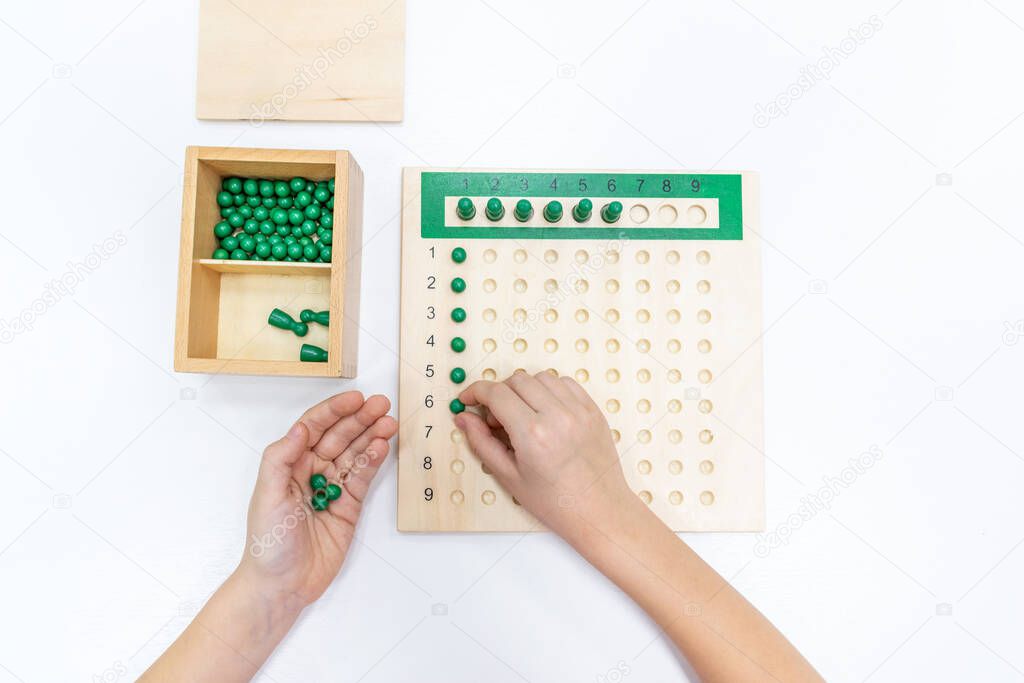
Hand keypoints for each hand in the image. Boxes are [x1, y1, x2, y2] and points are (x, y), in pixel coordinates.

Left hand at [237, 392, 397, 609]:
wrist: (282, 585)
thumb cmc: (267, 542)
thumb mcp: (266, 496)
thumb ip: (281, 458)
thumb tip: (301, 428)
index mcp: (289, 463)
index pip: (314, 427)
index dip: (335, 411)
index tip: (355, 399)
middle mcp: (311, 471)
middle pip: (339, 436)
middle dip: (360, 419)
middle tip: (381, 405)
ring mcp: (332, 488)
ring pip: (355, 453)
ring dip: (372, 436)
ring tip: (389, 422)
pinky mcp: (349, 506)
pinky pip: (363, 477)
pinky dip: (374, 461)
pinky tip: (383, 446)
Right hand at [454, 371, 640, 541]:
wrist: (598, 511)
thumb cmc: (556, 502)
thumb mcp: (509, 477)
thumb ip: (482, 442)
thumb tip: (464, 418)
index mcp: (533, 434)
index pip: (496, 393)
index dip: (476, 392)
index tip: (468, 399)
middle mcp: (557, 416)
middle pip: (516, 380)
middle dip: (499, 393)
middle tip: (497, 419)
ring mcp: (578, 411)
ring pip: (541, 377)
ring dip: (525, 390)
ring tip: (523, 416)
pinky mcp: (593, 410)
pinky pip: (565, 383)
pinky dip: (549, 390)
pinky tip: (545, 412)